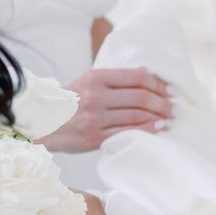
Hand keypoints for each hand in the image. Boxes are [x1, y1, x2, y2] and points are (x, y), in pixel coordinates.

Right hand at [43, 67, 173, 151]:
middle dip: (163, 103)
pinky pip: (128, 132)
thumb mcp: (88, 82)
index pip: (138, 77)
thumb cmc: (70, 102)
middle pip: (141, 97)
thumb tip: (150, 80)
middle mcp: (96, 96)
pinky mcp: (95, 137)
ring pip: (138, 115)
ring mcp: (95, 118)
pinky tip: (157, 128)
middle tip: (174, 108)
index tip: (170, 90)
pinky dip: (148, 130)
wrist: (41, 122)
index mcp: (96, 78)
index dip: (159, 84)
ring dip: (159, 117)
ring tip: (169, 118)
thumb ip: (114, 80)